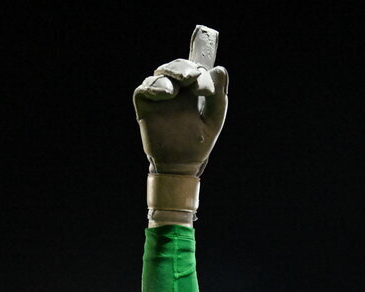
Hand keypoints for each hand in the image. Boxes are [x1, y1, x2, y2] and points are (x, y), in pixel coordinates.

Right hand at [134, 26, 227, 175]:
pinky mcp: (146, 104)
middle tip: (194, 75)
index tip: (210, 69)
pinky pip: (145, 88)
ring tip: (181, 85)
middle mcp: (177, 88)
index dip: (203, 54)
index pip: (197, 64)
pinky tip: (167, 92)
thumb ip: (218, 97)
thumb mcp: (213, 120)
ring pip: (163, 72)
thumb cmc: (198, 143)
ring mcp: (160, 95)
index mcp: (194, 89)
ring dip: (173, 72)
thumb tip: (219, 69)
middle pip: (179, 65)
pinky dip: (155, 86)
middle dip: (186, 67)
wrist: (180, 165)